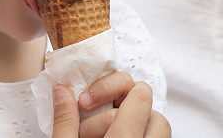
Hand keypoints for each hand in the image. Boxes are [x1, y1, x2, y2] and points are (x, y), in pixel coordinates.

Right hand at [52, 72, 169, 136]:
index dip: (112, 89)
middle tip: (96, 121)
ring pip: (159, 130)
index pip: (140, 97)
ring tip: (105, 134)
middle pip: (155, 114)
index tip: (86, 101)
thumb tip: (62, 90)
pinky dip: (139, 136)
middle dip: (129, 111)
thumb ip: (65, 122)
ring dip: (135, 125)